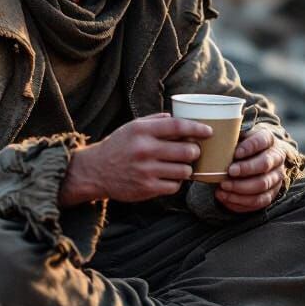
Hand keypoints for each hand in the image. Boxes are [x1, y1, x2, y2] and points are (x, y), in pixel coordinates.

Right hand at [60, 113, 211, 204]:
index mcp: (142, 131)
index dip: (198, 128)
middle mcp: (145, 150)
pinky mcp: (146, 188)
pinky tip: (170, 178)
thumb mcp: (132, 127)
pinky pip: (174, 186)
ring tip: (181, 166)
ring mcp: (146, 170)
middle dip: (195, 151)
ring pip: (184, 171)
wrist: (94, 171)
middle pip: (187, 150)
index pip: (178, 126)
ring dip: (187, 169)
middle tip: (193, 152)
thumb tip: (178, 117)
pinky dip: (176, 182)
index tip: (209, 131)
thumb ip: (155, 121)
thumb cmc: (118, 146)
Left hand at [214, 127, 286, 213]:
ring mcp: (276, 177)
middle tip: (229, 172)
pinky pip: (259, 201)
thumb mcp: (240, 136)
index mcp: (268, 139)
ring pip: (262, 185)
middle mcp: (276, 158)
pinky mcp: (272, 193)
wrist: (259, 157)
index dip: (249, 147)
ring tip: (223, 187)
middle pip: (264, 164)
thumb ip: (231, 138)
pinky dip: (240, 201)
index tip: (235, 153)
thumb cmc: (244, 146)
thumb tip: (214, 141)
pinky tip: (225, 197)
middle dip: (245, 169)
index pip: (262, 141)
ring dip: (241, 188)